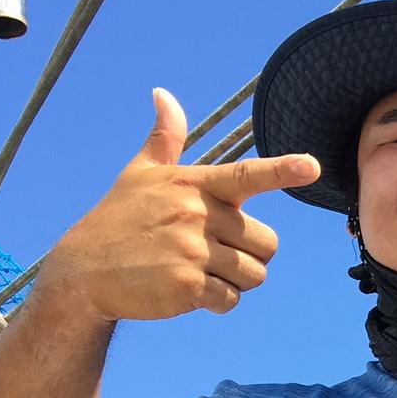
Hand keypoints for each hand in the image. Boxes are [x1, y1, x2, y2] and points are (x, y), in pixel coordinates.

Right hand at [35, 89, 320, 323]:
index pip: (245, 174)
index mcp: (192, 184)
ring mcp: (192, 250)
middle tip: (210, 255)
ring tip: (196, 272)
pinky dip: (217, 303)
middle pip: (267, 243)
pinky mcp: (188, 286)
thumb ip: (165, 138)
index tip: (312, 166)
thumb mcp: (140, 174)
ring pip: (254, 275)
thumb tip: (163, 94)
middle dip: (248, 256)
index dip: (282, 170)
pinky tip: (188, 293)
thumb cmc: (119, 219)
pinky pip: (231, 300)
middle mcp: (196, 213)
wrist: (83, 272)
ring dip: (234, 282)